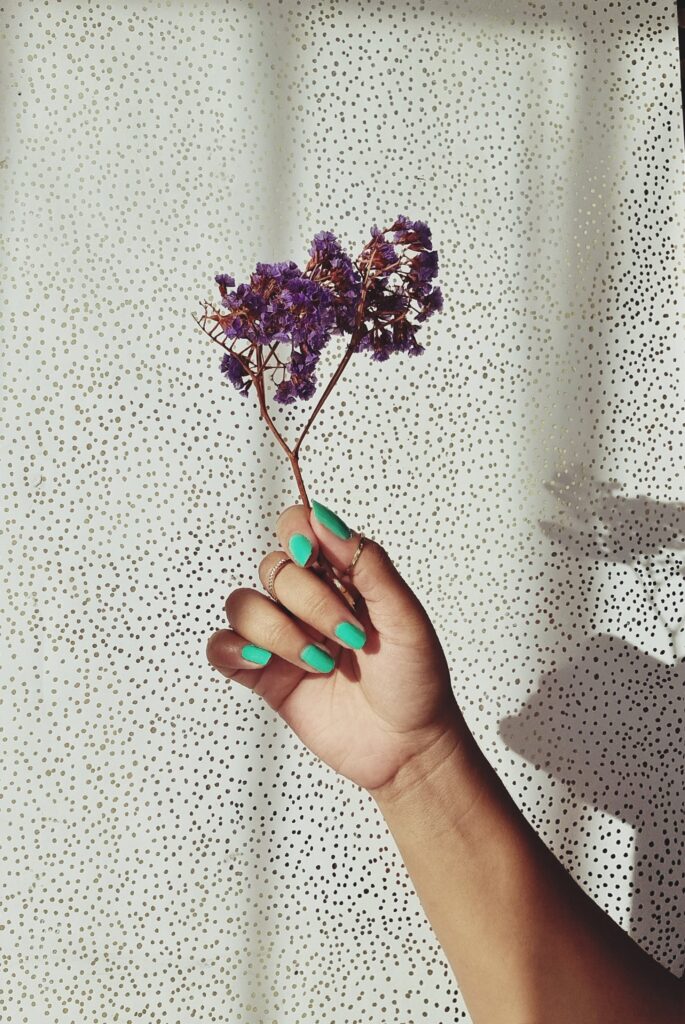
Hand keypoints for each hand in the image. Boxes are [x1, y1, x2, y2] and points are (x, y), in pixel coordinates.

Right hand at [206, 499, 468, 795]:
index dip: (297, 535)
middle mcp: (306, 601)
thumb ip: (368, 564)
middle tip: (348, 637)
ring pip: (243, 605)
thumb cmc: (415, 680)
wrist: (408, 747)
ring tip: (319, 662)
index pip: (297, 528)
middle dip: (309, 603)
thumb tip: (326, 518)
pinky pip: (221, 647)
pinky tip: (264, 664)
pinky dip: (234, 650)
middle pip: (274, 569)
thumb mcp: (405, 616)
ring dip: (279, 632)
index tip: (314, 558)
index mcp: (341, 576)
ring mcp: (282, 636)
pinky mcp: (263, 674)